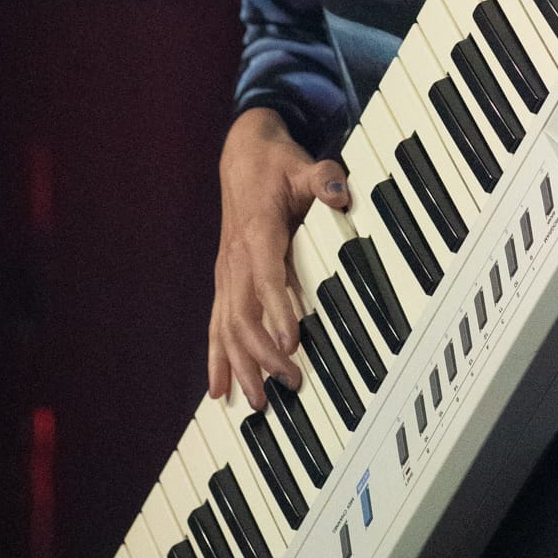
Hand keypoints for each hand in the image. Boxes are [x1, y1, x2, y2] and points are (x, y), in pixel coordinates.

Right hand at [208, 107, 350, 409]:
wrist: (242, 157)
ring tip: (256, 401)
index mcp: (257, 234)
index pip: (266, 278)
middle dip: (262, 354)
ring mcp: (227, 273)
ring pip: (226, 328)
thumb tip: (340, 191)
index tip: (291, 343)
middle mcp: (236, 259)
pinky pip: (216, 324)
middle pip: (243, 316)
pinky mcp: (225, 280)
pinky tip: (218, 389)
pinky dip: (217, 358)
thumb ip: (323, 178)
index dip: (278, 311)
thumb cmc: (275, 165)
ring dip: (239, 366)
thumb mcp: (302, 164)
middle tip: (289, 383)